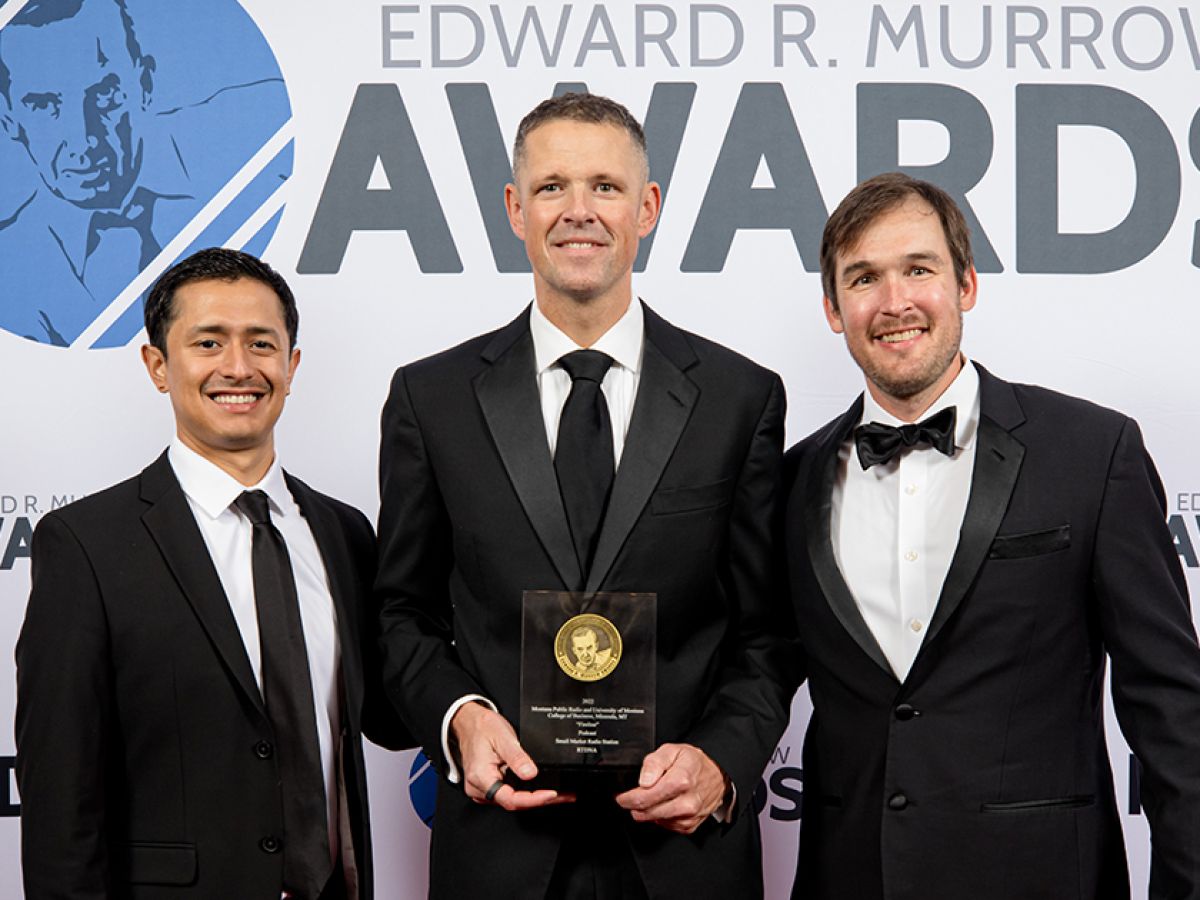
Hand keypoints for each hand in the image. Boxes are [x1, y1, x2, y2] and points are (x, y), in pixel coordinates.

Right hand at [450, 701, 573, 809]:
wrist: (468, 722)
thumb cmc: (482, 728)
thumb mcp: (502, 737)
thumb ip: (517, 757)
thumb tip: (531, 774)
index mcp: (481, 777)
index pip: (510, 798)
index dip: (533, 799)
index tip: (552, 795)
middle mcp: (479, 788)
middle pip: (513, 803)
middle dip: (540, 800)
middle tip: (564, 796)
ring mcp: (482, 789)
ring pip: (512, 800)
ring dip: (535, 798)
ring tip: (559, 794)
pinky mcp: (488, 786)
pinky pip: (509, 794)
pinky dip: (527, 793)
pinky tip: (541, 790)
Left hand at [614, 743, 728, 833]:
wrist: (717, 774)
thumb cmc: (694, 762)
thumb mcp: (672, 750)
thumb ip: (654, 762)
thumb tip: (644, 780)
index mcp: (681, 781)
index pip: (645, 798)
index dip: (627, 798)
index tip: (621, 796)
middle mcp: (687, 802)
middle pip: (647, 812)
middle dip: (634, 805)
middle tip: (632, 797)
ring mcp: (689, 816)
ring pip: (655, 820)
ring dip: (647, 811)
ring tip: (652, 797)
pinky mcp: (690, 825)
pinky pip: (666, 826)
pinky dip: (660, 816)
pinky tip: (664, 804)